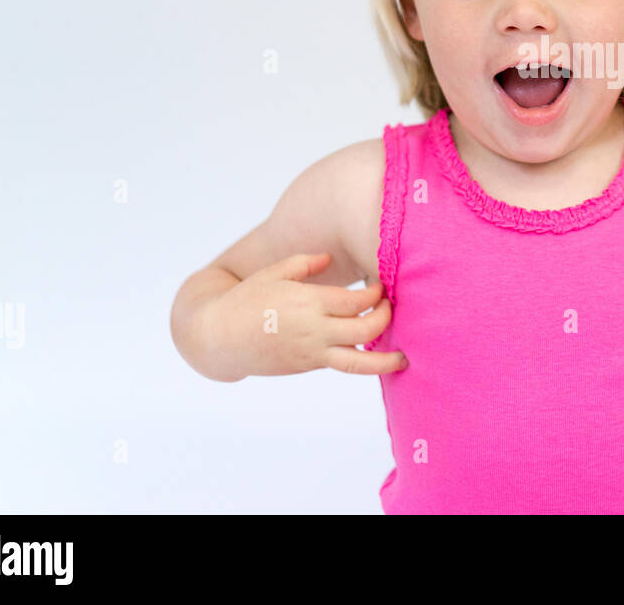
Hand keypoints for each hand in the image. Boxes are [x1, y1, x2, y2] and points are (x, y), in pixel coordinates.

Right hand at [200, 253, 406, 378]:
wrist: (219, 338)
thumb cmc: (246, 299)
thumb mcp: (274, 272)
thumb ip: (305, 263)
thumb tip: (328, 258)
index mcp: (308, 302)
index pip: (357, 301)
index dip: (377, 294)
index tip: (382, 285)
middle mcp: (314, 330)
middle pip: (365, 329)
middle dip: (385, 318)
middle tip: (391, 307)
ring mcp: (311, 353)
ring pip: (358, 362)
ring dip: (385, 361)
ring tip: (404, 359)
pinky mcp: (307, 366)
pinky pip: (341, 365)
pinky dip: (361, 361)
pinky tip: (373, 355)